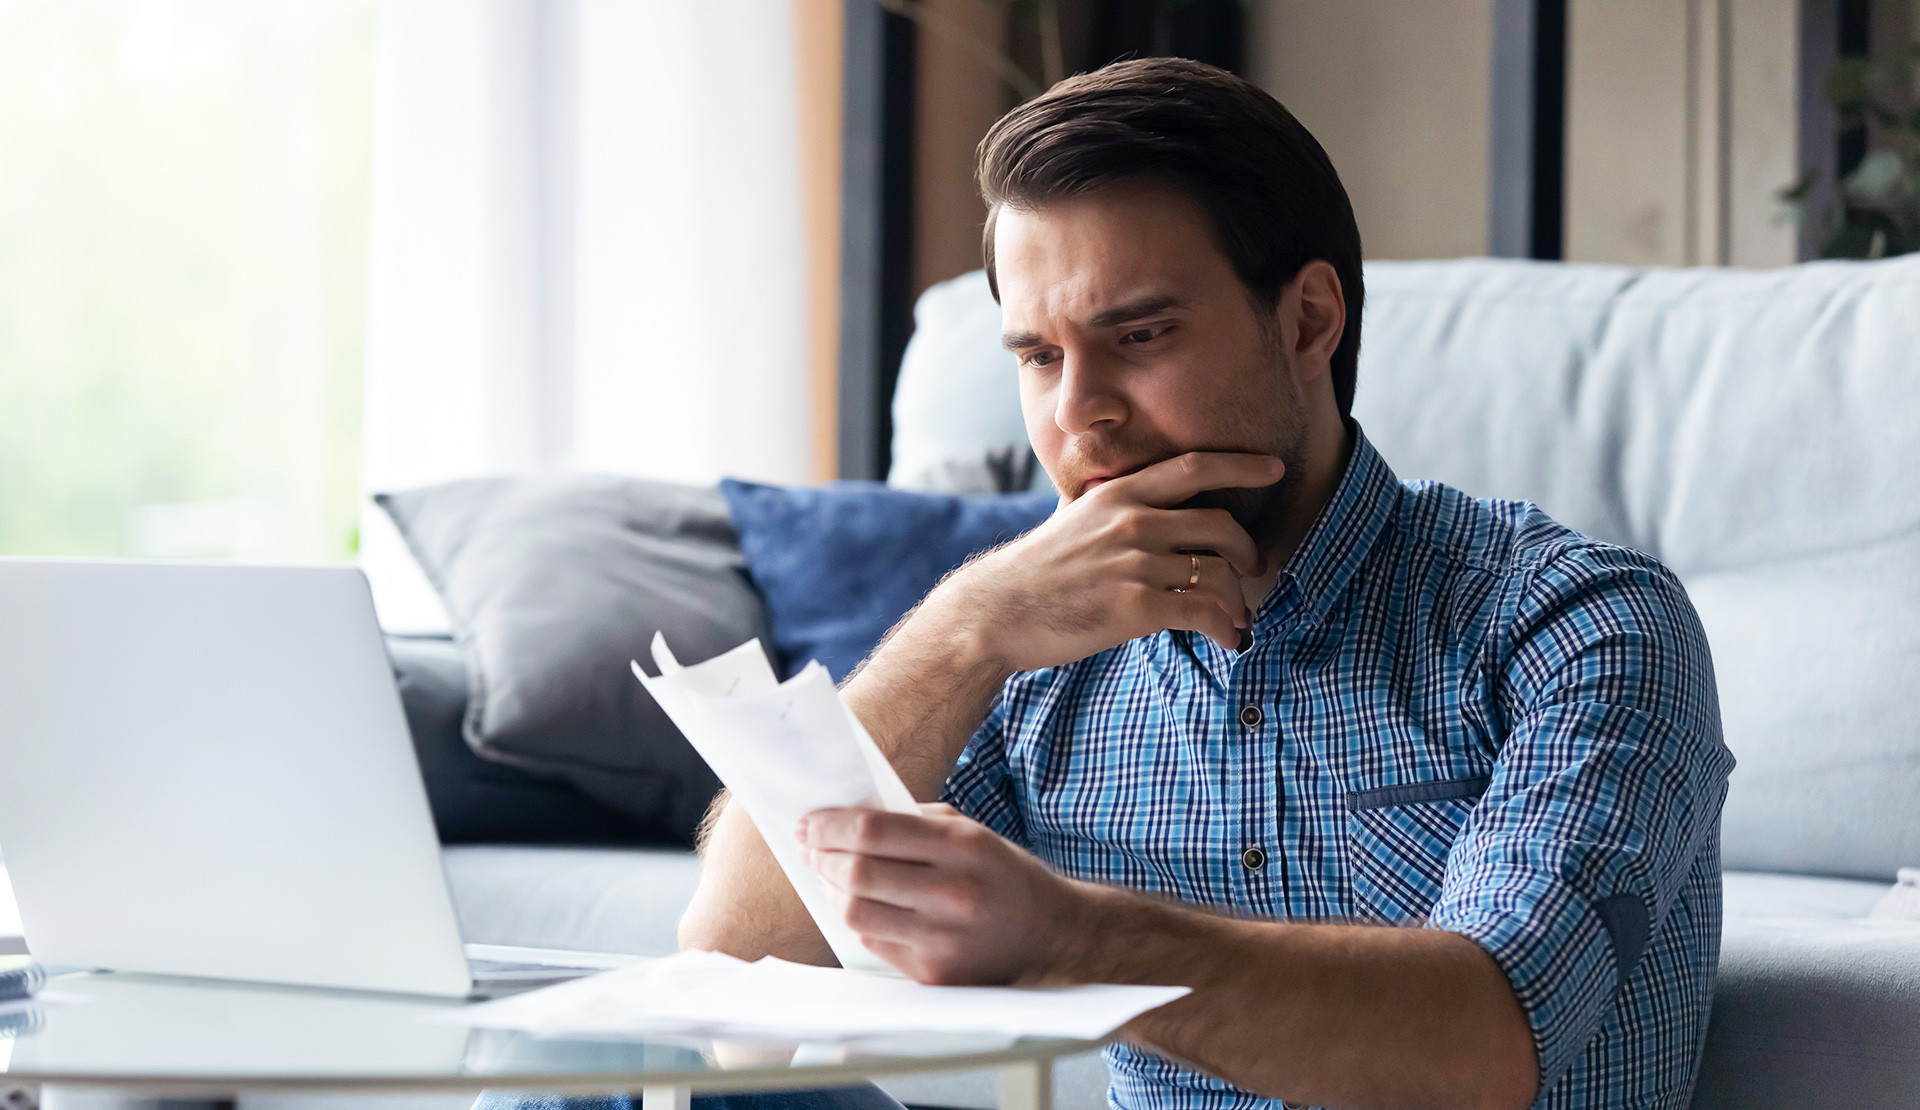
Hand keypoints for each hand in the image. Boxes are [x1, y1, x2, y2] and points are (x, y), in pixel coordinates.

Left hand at [797, 803, 1091, 984]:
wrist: (1051, 934)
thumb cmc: (1003, 874)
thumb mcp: (971, 832)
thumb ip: (913, 822)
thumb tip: (848, 818)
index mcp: (962, 848)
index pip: (874, 831)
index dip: (830, 825)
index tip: (808, 822)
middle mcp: (952, 894)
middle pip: (857, 874)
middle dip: (821, 856)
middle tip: (809, 846)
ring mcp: (942, 940)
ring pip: (856, 913)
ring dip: (830, 890)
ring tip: (828, 874)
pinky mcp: (934, 974)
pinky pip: (873, 942)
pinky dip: (858, 919)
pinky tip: (859, 903)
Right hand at [931, 452, 1281, 668]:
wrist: (996, 613)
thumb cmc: (1035, 572)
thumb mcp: (1072, 520)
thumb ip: (1110, 509)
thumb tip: (1135, 504)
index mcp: (1118, 495)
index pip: (1193, 467)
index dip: (1241, 465)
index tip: (1274, 468)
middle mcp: (1132, 522)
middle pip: (1221, 525)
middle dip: (1248, 552)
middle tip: (1254, 570)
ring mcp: (1135, 563)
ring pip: (1219, 574)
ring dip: (1239, 601)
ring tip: (1238, 618)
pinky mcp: (1136, 607)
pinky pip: (1204, 613)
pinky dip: (1226, 629)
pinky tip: (1228, 641)